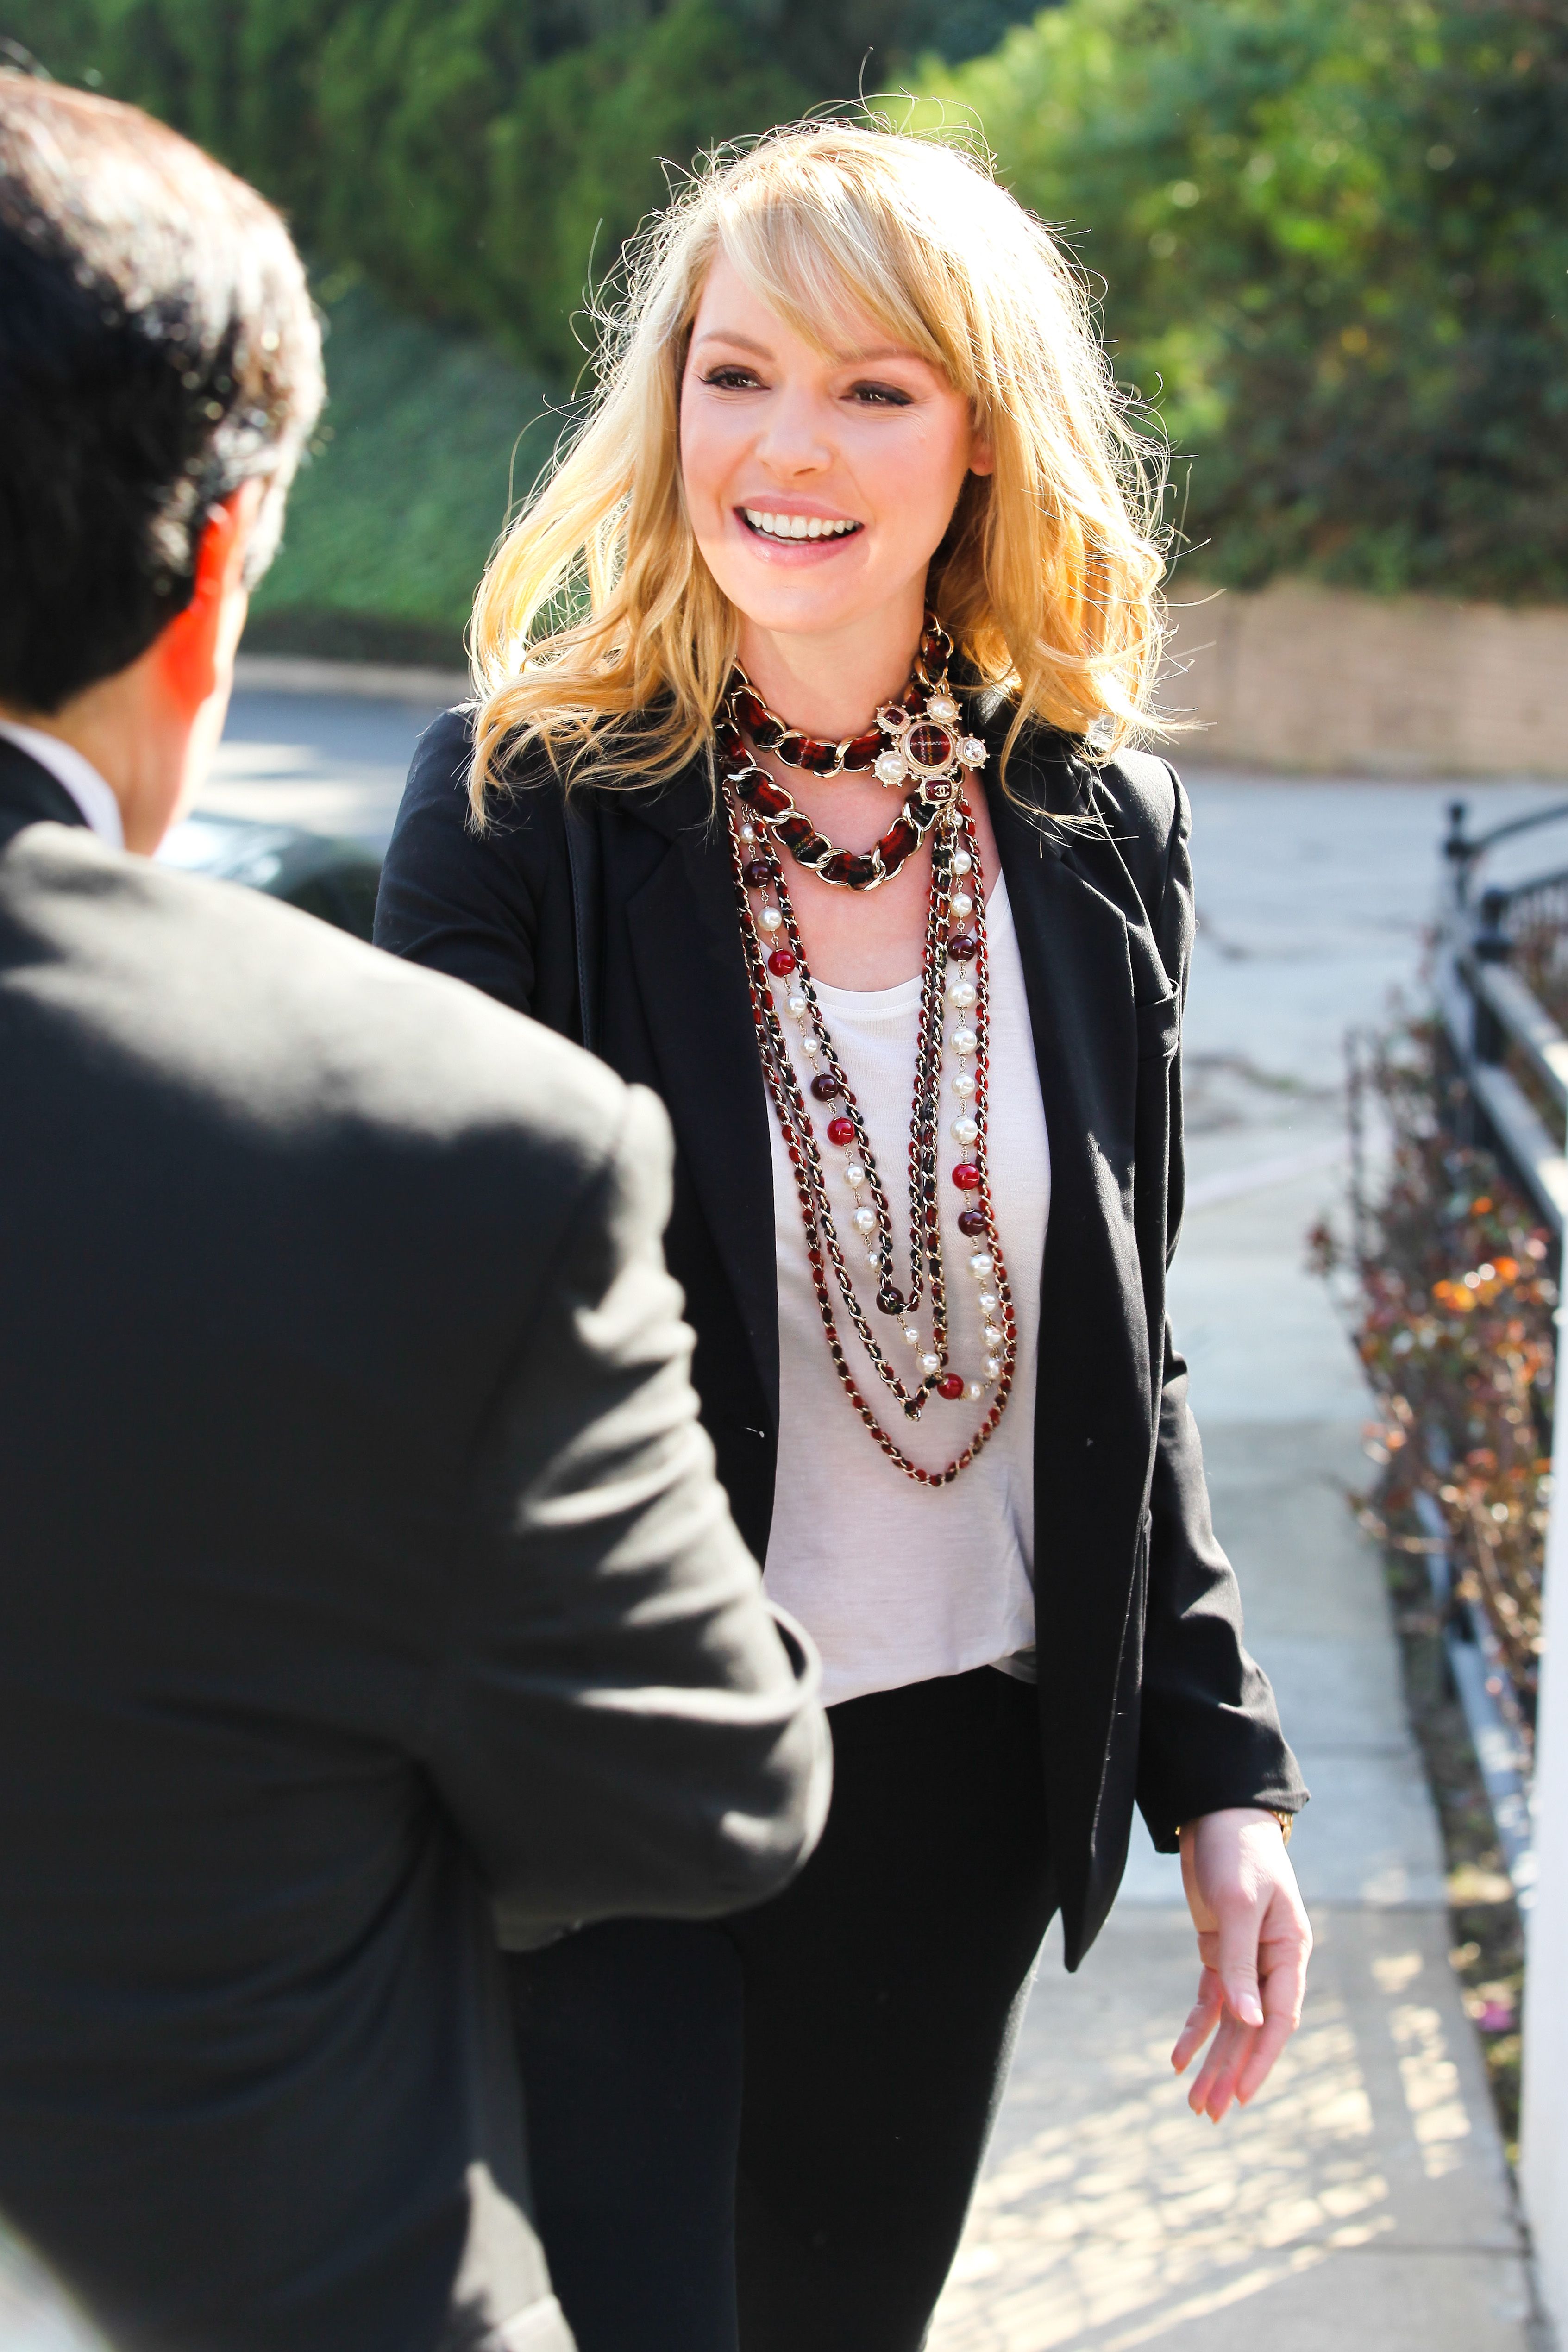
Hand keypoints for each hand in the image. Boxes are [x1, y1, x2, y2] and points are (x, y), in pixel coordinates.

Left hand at [1170, 1807, 1310, 2121]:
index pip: (1280, 2017)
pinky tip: (1179, 2060)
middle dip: (1232, 2071)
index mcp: (1290, 1951)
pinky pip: (1212, 2001)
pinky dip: (1197, 2030)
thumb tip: (1249, 2020)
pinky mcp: (1220, 1952)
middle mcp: (1273, 1963)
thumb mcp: (1240, 1905)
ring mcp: (1247, 1960)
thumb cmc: (1239, 1853)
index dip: (1262, 2058)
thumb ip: (1244, 1962)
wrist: (1219, 1814)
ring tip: (1196, 2103)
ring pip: (1232, 2023)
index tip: (1242, 2094)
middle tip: (1209, 2113)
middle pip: (1254, 2029)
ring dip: (1214, 2060)